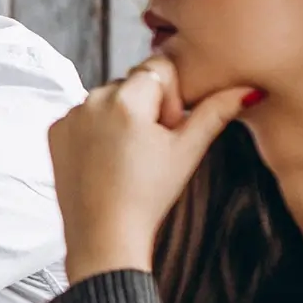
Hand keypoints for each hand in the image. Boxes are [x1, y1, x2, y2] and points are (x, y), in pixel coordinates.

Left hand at [47, 55, 258, 281]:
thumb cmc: (149, 196)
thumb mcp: (188, 151)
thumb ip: (216, 113)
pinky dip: (96, 130)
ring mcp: (70, 114)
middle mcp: (93, 98)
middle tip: (150, 148)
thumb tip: (247, 89)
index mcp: (127, 98)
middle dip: (147, 106)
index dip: (171, 97)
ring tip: (128, 158)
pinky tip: (105, 161)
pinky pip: (83, 116)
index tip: (168, 129)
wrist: (104, 236)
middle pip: (132, 83)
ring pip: (108, 99)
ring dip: (121, 117)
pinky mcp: (54, 131)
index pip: (159, 66)